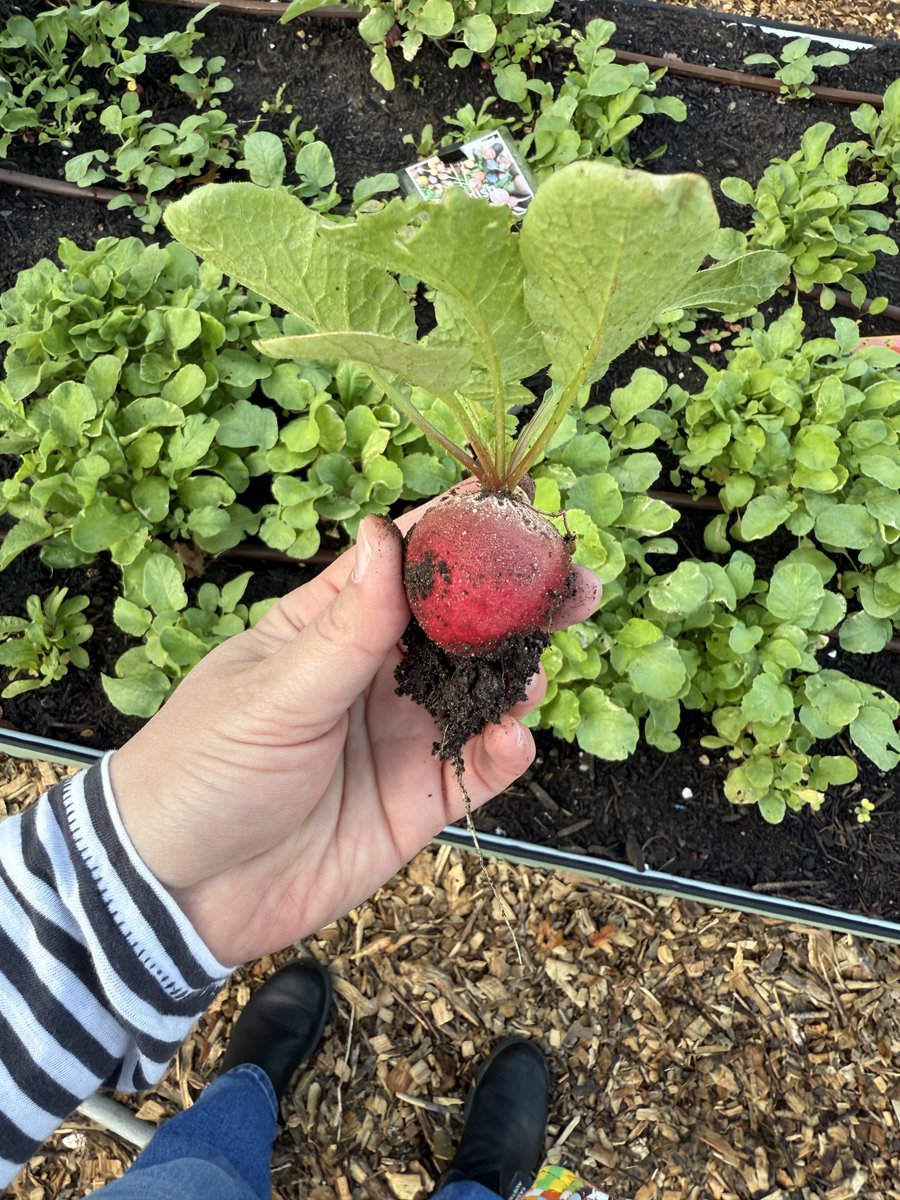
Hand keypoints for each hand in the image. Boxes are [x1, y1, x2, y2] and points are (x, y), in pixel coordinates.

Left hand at [110, 491, 600, 964]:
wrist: (183, 891)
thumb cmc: (203, 770)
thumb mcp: (272, 694)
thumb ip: (344, 628)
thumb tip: (385, 535)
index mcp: (330, 628)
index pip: (403, 562)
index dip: (456, 529)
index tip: (511, 503)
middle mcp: (376, 674)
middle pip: (462, 623)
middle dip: (517, 601)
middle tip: (574, 582)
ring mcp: (402, 734)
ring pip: (482, 692)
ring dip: (519, 674)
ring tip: (538, 663)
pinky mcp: (419, 797)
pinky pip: (478, 767)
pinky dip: (505, 750)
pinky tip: (512, 738)